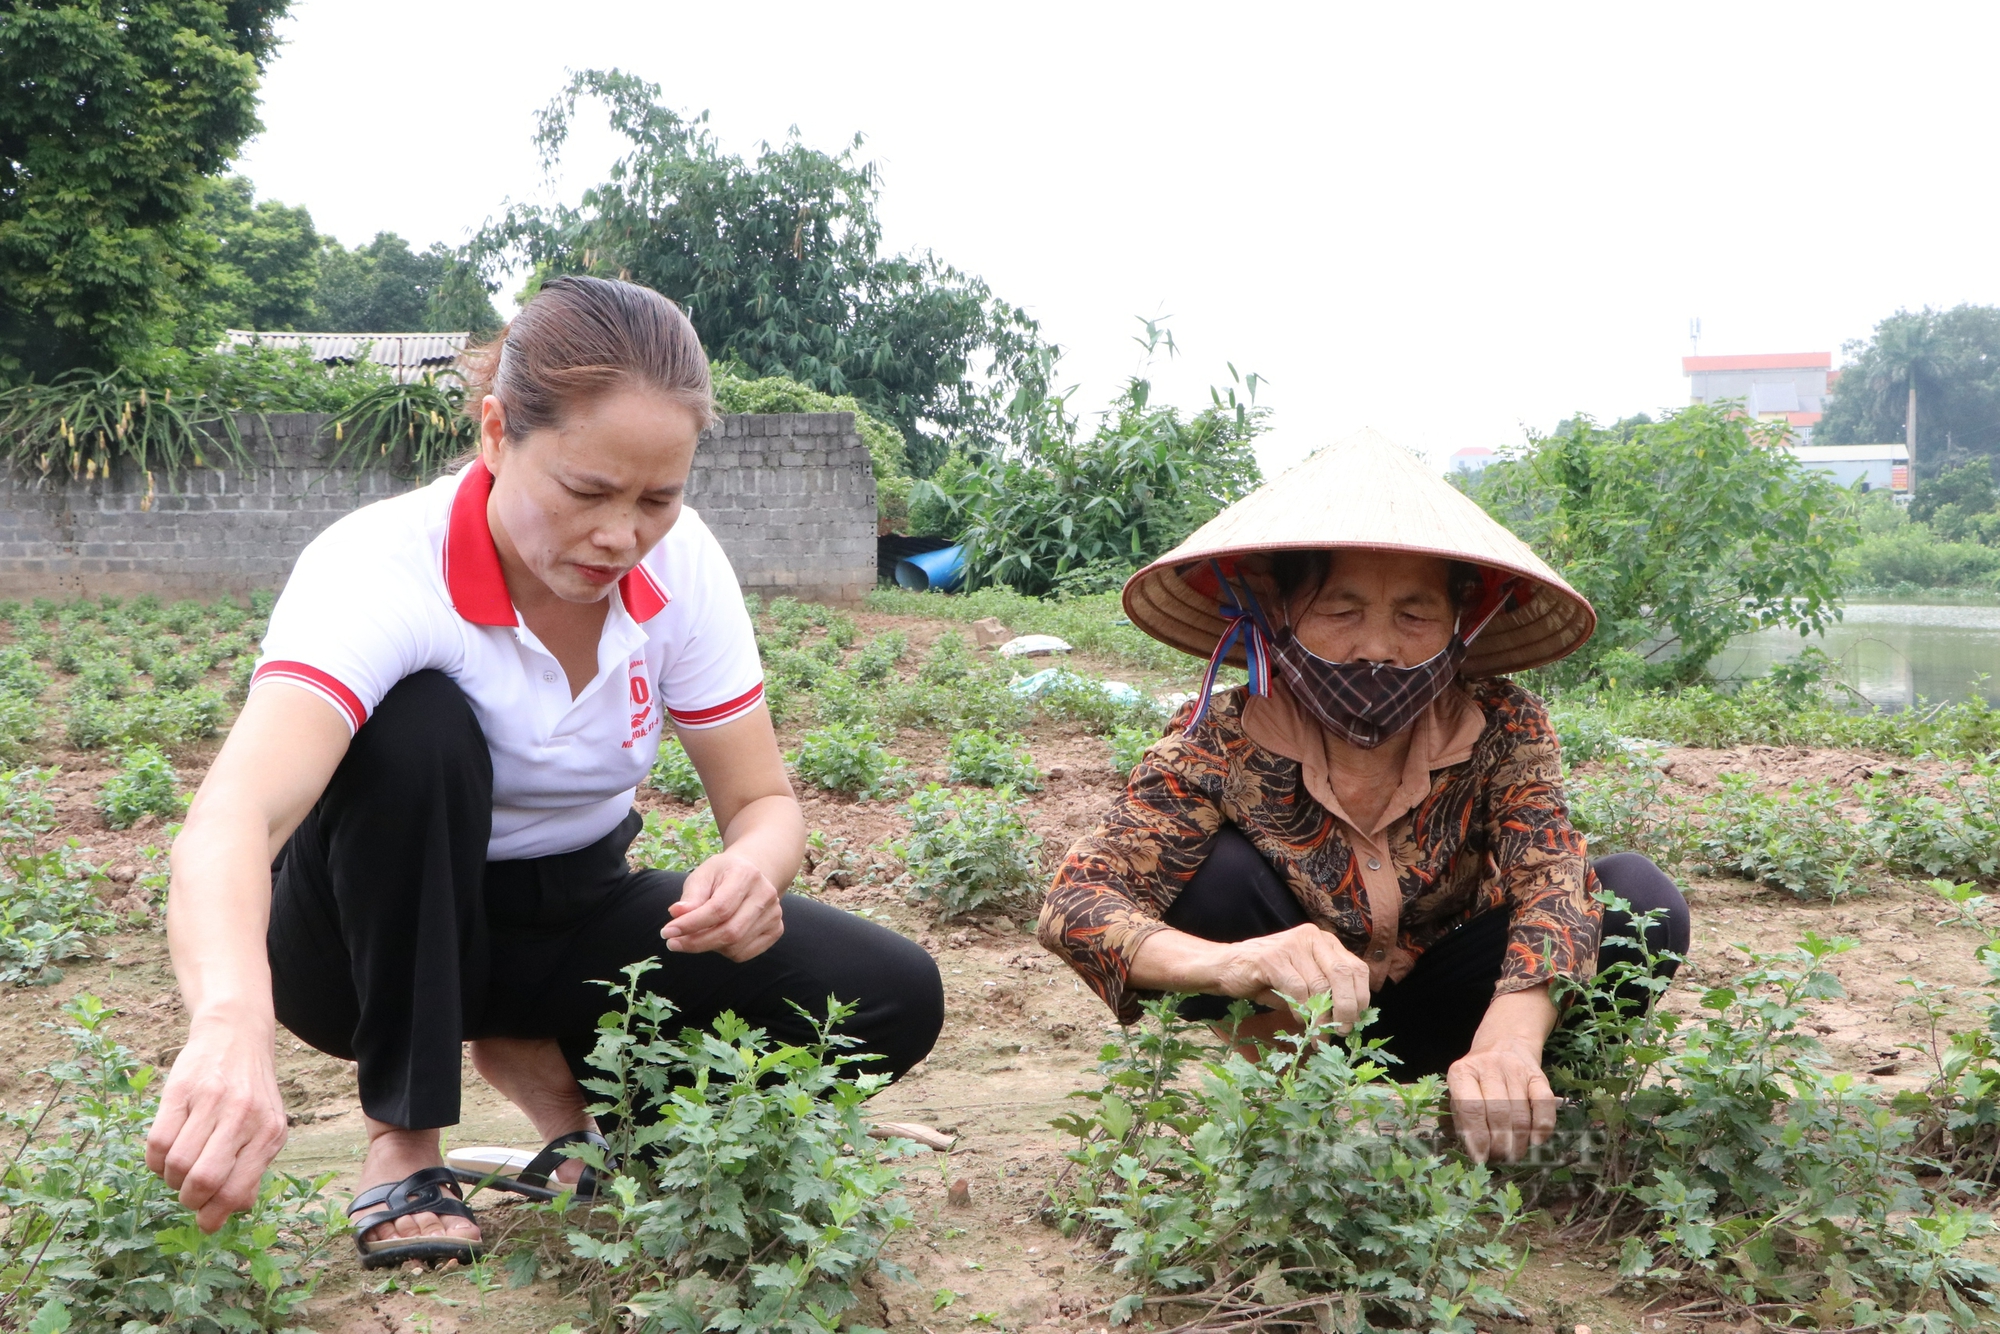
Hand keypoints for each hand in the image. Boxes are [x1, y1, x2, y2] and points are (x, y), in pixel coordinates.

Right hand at [145, 1014, 288, 1231]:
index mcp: (270, 1132)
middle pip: (204, 1181)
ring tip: (179, 1168)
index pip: (238, 1191)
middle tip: (190, 1193)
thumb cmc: (250, 1092)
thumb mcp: (266, 1126)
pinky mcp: (180, 1091)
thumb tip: (231, 1210)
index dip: (214, 1215)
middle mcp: (245, 1117)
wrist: (235, 1035)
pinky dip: (155, 1161)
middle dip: (190, 1199)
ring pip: (177, 1164)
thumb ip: (253, 1166)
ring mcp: (212, 1102)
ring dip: (171, 1179)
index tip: (205, 1221)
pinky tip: (166, 1154)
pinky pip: (157, 1143)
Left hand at [662, 850, 783, 960]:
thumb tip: (676, 913)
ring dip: (709, 946)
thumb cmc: (722, 875)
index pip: (719, 908)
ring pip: (735, 946)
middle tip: (673, 944)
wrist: (752, 873)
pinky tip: (716, 937)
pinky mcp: (776, 930)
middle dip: (696, 942)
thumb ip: (691, 896)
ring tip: (697, 934)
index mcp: (746, 875)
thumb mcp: (703, 876)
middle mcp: (766, 894)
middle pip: (729, 932)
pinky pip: (744, 954)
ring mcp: (774, 914)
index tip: (667, 932)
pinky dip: (724, 951)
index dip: (691, 924)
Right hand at [1212, 923, 1371, 1029]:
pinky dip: (1301, 1010)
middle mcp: (1311, 937)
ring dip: (1321, 1017)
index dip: (1360, 996)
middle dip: (1346, 1008)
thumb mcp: (1302, 980)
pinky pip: (1297, 990)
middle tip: (1341, 1031)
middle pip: (1342, 975)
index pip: (1355, 968)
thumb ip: (1325, 990)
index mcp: (1323, 941)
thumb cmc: (1266, 977)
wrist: (1224, 966)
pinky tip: (1299, 1021)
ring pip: (1320, 986)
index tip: (1356, 1020)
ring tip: (1319, 1036)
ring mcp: (1291, 945)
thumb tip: (1348, 1019)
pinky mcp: (1272, 958)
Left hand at [1446, 1040, 1555, 1162]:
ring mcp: (1515, 1069)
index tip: (1481, 1158)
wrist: (1504, 1042)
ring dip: (1518, 1141)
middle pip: (1497, 1113)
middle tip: (1500, 1159)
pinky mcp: (1538, 1074)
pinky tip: (1536, 1141)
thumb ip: (1465, 1118)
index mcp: (1462, 1072)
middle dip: (1499, 1144)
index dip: (1477, 1138)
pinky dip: (1542, 1126)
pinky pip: (1543, 1103)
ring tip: (1514, 1155)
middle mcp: (1488, 1067)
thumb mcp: (1462, 1091)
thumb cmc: (1478, 1077)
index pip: (1471, 1108)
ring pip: (1519, 1113)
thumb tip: (1477, 1152)